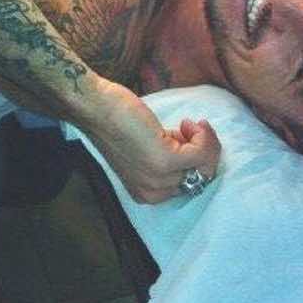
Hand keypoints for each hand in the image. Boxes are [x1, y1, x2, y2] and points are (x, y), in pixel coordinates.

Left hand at [83, 81, 220, 203]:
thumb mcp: (146, 151)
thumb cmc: (119, 122)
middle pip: (202, 179)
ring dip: (203, 140)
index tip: (187, 139)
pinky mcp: (164, 160)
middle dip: (204, 151)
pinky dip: (202, 135)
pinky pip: (202, 152)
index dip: (196, 161)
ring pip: (205, 166)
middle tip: (191, 129)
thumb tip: (200, 153)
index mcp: (146, 194)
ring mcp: (158, 178)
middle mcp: (152, 192)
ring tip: (186, 125)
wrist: (96, 108)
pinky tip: (187, 123)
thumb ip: (168, 161)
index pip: (191, 187)